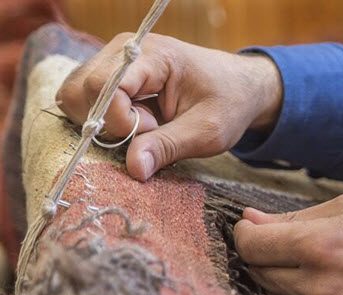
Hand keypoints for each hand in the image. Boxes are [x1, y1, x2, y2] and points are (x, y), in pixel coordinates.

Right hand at [57, 33, 282, 180]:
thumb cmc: (228, 103)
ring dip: (105, 122)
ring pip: (77, 96)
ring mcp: (113, 62)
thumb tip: (133, 169)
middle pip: (82, 90)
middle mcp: (124, 51)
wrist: (240, 89)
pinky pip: (85, 101)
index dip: (120, 120)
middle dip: (110, 122)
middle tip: (151, 128)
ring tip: (146, 124)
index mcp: (153, 55)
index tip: (154, 130)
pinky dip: (104, 120)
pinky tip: (136, 122)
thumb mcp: (208, 132)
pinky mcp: (111, 77)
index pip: (106, 86)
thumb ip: (168, 147)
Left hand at [234, 194, 342, 294]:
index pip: (251, 244)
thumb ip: (294, 217)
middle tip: (279, 239)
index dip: (245, 232)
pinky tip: (321, 282)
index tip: (252, 226)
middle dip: (262, 252)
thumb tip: (253, 220)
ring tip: (306, 260)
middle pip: (258, 271)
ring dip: (278, 276)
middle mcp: (316, 286)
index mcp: (317, 246)